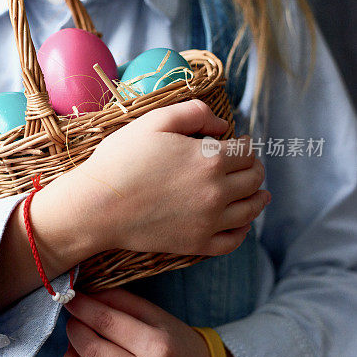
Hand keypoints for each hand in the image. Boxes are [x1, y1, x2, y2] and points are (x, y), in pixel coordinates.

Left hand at [62, 288, 214, 356]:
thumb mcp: (156, 315)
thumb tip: (85, 295)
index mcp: (158, 347)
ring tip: (75, 350)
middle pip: (91, 350)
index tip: (71, 297)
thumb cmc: (174, 342)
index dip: (82, 306)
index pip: (106, 321)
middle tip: (75, 321)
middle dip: (74, 329)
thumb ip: (121, 301)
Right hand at [73, 100, 268, 256]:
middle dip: (254, 168)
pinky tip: (242, 221)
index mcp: (211, 159)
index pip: (248, 152)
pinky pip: (233, 240)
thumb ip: (194, 112)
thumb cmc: (122, 159)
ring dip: (258, 197)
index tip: (240, 143)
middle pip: (254, 179)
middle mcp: (217, 192)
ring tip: (259, 193)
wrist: (98, 205)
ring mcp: (209, 221)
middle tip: (248, 165)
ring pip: (251, 210)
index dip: (247, 145)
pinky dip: (244, 230)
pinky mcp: (197, 243)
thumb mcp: (155, 121)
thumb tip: (222, 124)